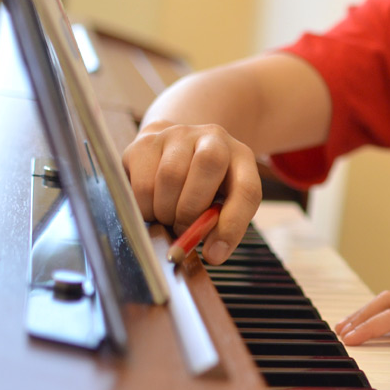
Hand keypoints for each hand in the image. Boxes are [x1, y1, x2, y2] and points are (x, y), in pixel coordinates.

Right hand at [122, 121, 261, 263]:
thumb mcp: (223, 203)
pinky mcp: (145, 141)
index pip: (247, 188)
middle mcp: (213, 137)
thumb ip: (222, 227)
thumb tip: (213, 254)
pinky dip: (144, 206)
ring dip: (166, 210)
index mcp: (241, 157)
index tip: (214, 254)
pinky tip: (151, 206)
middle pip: (208, 165)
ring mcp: (178, 134)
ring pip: (170, 176)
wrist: (174, 149)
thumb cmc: (204, 186)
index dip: (232, 224)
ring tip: (167, 216)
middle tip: (182, 228)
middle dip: (192, 209)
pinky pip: (142, 182)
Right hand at [334, 291, 389, 389]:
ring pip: (384, 310)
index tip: (349, 340)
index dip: (369, 325)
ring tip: (341, 332)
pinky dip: (369, 326)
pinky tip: (356, 338)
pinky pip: (387, 324)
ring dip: (362, 317)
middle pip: (386, 302)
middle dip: (362, 313)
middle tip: (341, 332)